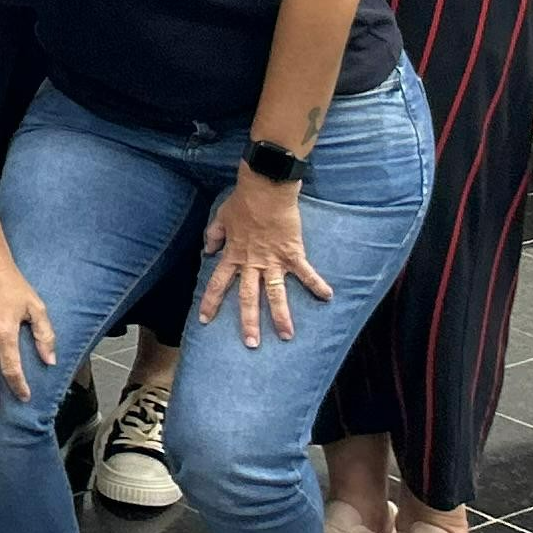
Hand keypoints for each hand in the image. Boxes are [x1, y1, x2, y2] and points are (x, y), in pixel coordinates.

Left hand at [196, 171, 335, 345]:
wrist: (265, 188)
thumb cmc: (242, 202)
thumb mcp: (221, 218)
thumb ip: (214, 235)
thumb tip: (207, 250)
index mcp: (233, 256)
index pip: (217, 284)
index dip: (210, 302)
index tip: (204, 320)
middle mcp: (252, 263)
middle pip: (247, 297)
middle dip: (248, 322)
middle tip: (251, 344)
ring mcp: (273, 260)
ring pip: (275, 293)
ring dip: (281, 316)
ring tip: (287, 336)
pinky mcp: (292, 253)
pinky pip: (306, 272)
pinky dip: (317, 284)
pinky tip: (328, 297)